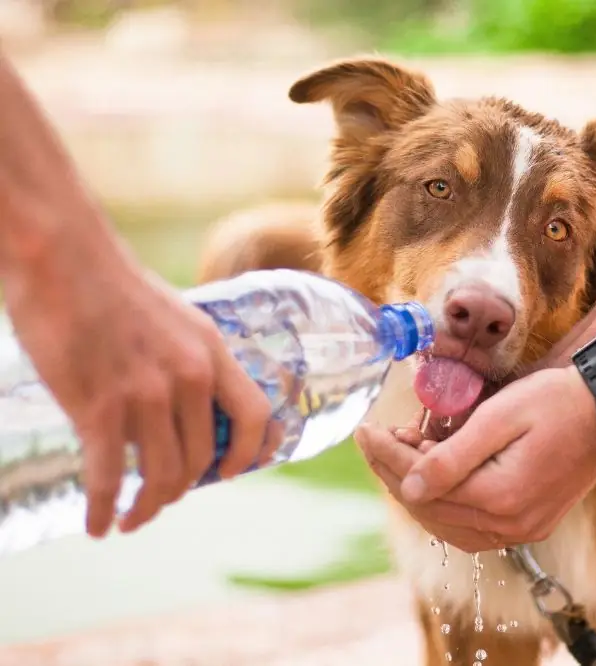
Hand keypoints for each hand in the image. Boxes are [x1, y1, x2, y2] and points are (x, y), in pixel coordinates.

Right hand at [3, 231, 278, 537]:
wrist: (61, 257)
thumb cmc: (112, 286)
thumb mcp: (175, 318)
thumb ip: (187, 360)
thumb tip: (184, 406)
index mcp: (211, 351)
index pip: (254, 415)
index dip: (250, 453)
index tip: (230, 473)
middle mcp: (188, 376)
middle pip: (202, 458)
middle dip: (182, 489)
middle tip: (160, 499)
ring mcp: (146, 394)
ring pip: (161, 475)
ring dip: (147, 507)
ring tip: (131, 518)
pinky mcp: (98, 407)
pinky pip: (109, 478)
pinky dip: (104, 509)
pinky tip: (97, 525)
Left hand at [356, 367, 595, 551]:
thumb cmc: (556, 401)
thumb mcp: (500, 417)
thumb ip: (452, 456)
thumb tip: (408, 487)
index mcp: (501, 497)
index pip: (422, 485)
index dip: (387, 457)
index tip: (365, 430)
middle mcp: (511, 525)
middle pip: (430, 509)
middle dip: (395, 473)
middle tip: (378, 438)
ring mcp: (523, 530)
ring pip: (447, 525)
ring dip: (417, 491)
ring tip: (403, 453)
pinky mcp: (530, 525)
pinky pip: (471, 528)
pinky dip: (445, 506)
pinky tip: (433, 479)